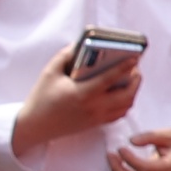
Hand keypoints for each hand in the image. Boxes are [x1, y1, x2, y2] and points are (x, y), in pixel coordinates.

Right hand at [12, 43, 140, 157]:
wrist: (35, 126)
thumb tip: (80, 45)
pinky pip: (119, 115)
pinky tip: (123, 93)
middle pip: (126, 95)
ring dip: (133, 92)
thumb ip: (65, 56)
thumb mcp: (50, 73)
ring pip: (126, 107)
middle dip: (136, 81)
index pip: (109, 79)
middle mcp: (93, 107)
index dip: (124, 67)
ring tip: (132, 79)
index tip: (135, 58)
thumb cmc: (41, 98)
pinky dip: (126, 103)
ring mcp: (97, 117)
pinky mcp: (96, 123)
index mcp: (82, 93)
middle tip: (136, 69)